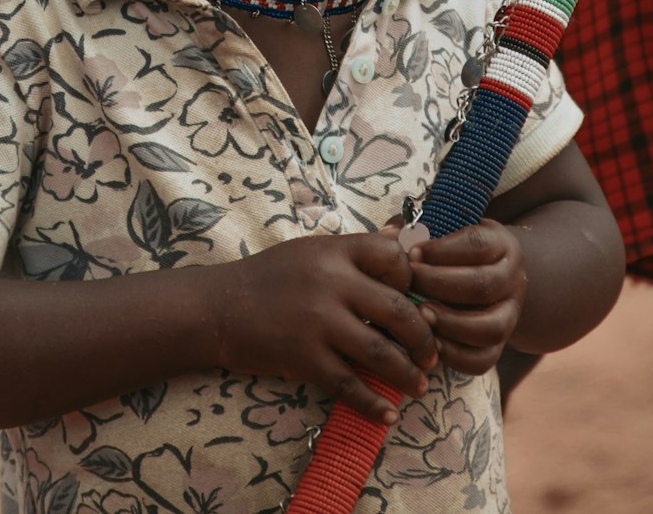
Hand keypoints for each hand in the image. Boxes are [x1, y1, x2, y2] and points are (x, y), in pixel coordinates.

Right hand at [209, 232, 438, 422]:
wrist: (220, 307)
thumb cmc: (269, 276)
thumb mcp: (311, 250)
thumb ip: (354, 250)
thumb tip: (401, 240)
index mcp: (334, 252)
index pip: (393, 257)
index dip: (413, 279)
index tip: (419, 300)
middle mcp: (331, 283)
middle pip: (398, 310)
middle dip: (424, 338)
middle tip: (432, 354)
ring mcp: (318, 322)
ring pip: (381, 352)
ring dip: (407, 373)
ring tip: (420, 385)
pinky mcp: (305, 358)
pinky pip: (348, 385)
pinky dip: (373, 403)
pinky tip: (388, 413)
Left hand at [408, 220, 527, 375]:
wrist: (489, 274)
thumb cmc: (455, 249)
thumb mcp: (445, 230)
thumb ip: (417, 229)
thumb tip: (390, 235)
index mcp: (500, 244)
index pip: (477, 245)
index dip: (442, 250)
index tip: (412, 253)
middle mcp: (513, 280)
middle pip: (482, 285)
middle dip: (439, 285)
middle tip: (409, 284)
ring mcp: (510, 315)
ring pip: (491, 328)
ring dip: (450, 323)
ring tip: (420, 315)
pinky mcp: (501, 345)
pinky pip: (484, 359)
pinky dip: (456, 355)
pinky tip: (430, 344)